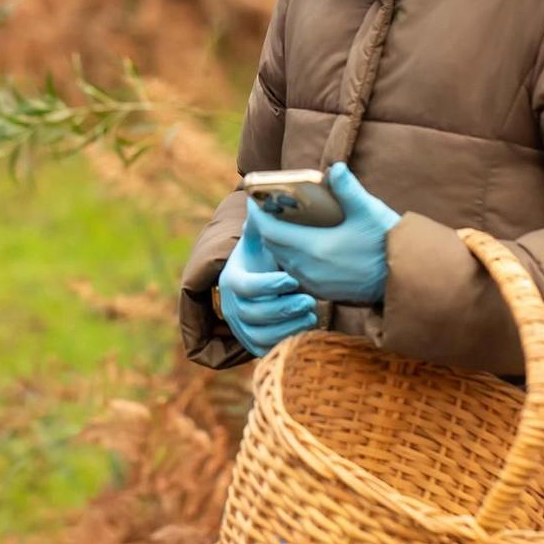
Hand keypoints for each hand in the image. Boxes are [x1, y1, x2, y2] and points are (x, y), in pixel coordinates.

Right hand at [218, 211, 319, 355]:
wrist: (258, 282)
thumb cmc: (263, 258)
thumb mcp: (259, 239)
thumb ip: (260, 222)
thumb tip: (257, 194)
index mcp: (232, 279)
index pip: (245, 287)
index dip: (269, 285)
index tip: (292, 279)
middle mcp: (232, 305)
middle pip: (254, 313)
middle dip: (283, 308)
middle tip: (310, 300)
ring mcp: (241, 326)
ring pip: (261, 334)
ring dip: (288, 325)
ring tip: (312, 312)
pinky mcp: (253, 342)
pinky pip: (267, 348)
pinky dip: (286, 340)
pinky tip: (307, 325)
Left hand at [248, 162, 401, 305]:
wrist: (403, 280)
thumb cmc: (387, 244)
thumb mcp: (369, 211)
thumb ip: (349, 189)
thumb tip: (335, 168)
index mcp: (314, 249)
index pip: (269, 232)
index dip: (257, 214)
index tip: (253, 197)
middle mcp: (308, 269)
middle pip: (272, 246)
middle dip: (264, 225)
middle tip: (265, 205)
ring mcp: (314, 283)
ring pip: (281, 259)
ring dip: (276, 241)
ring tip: (280, 220)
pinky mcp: (322, 291)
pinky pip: (294, 271)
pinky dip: (289, 255)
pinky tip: (300, 242)